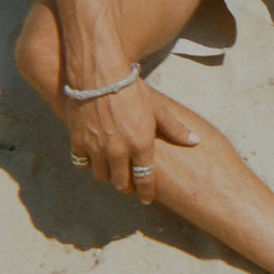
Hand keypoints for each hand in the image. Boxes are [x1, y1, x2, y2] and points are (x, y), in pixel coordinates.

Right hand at [66, 79, 198, 203]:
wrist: (100, 74)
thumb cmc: (133, 89)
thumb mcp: (159, 108)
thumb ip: (175, 129)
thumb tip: (195, 141)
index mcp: (141, 145)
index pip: (144, 179)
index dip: (145, 193)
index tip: (146, 199)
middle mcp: (118, 151)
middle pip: (121, 183)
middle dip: (126, 186)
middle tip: (129, 184)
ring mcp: (97, 148)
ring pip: (101, 176)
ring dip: (108, 175)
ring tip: (112, 169)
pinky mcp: (78, 141)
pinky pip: (82, 163)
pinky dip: (87, 163)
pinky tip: (93, 158)